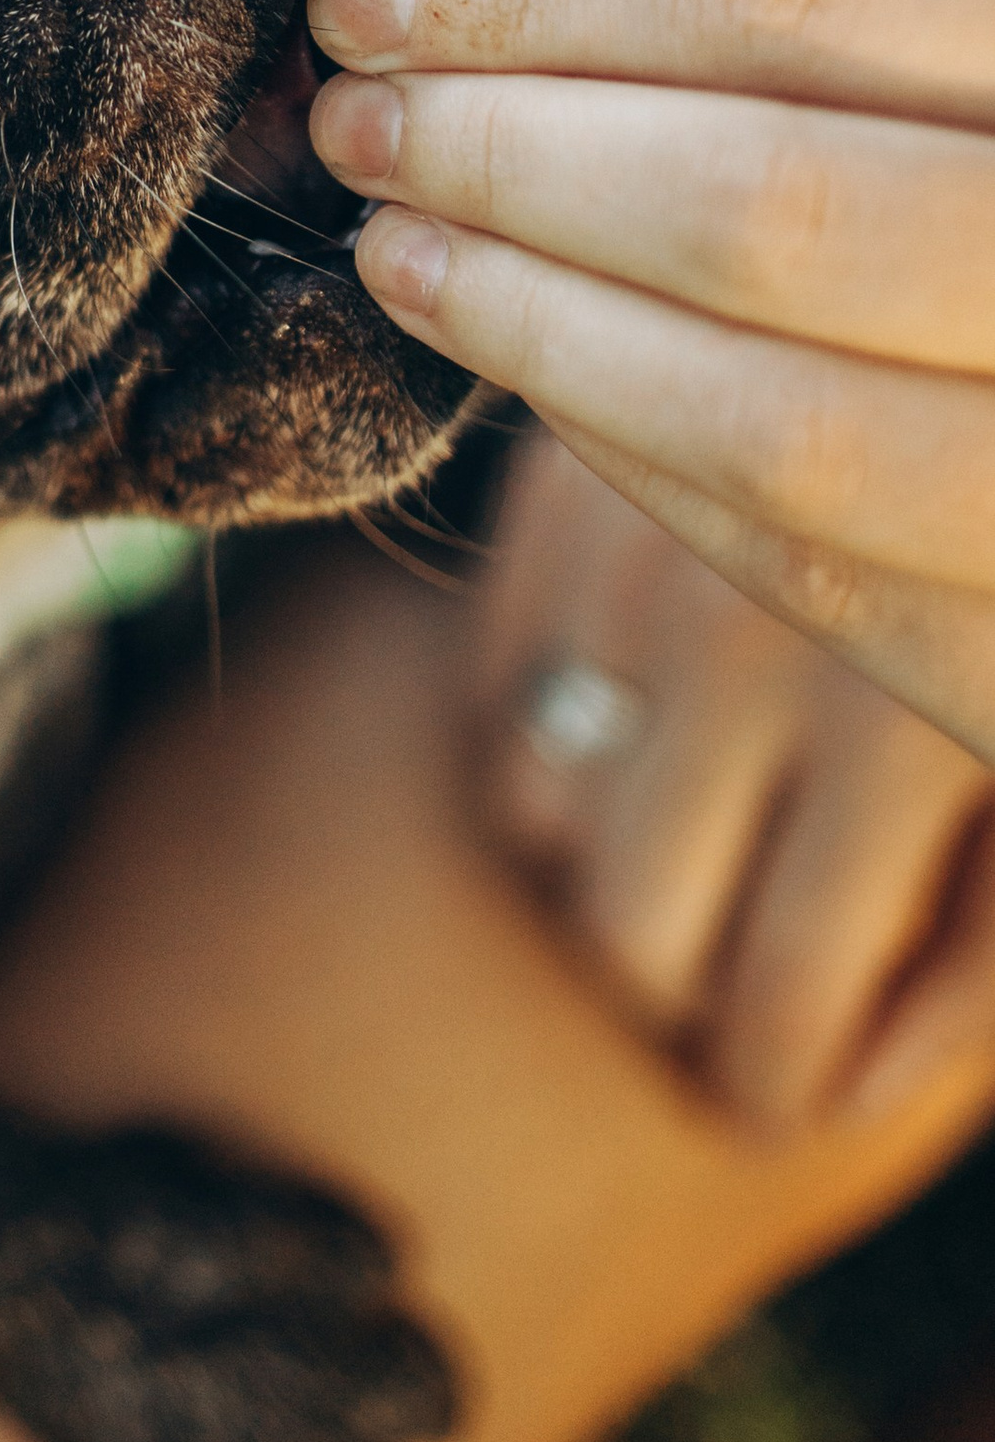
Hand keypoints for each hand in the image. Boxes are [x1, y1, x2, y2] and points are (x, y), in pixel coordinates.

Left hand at [305, 0, 994, 760]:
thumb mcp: (961, 63)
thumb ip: (755, 11)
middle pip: (760, 202)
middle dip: (509, 155)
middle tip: (357, 123)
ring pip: (769, 419)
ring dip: (535, 319)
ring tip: (398, 244)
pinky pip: (800, 567)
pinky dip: (627, 451)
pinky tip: (525, 363)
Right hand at [473, 430, 994, 1125]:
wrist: (904, 345)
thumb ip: (983, 949)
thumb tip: (860, 1094)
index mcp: (911, 723)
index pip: (790, 992)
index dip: (778, 1085)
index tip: (785, 1096)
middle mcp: (762, 642)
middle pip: (638, 934)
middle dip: (683, 1007)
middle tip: (733, 997)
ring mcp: (646, 559)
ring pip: (546, 825)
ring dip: (606, 873)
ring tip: (697, 854)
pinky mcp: (561, 499)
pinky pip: (494, 699)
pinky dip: (553, 747)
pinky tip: (641, 730)